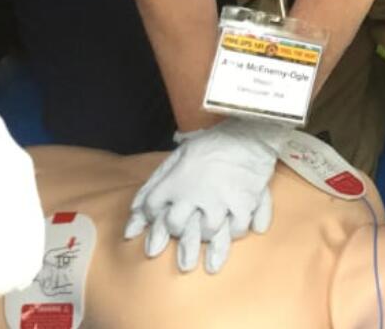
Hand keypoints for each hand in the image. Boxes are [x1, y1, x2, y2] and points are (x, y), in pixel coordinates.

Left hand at [123, 118, 288, 274]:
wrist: (249, 133)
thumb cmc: (212, 143)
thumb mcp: (177, 156)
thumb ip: (155, 183)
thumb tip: (134, 211)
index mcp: (176, 180)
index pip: (152, 209)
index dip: (152, 219)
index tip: (159, 223)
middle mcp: (195, 194)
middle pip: (177, 227)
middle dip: (177, 237)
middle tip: (183, 251)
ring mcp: (221, 200)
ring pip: (207, 232)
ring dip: (206, 239)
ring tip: (208, 247)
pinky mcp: (244, 203)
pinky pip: (238, 229)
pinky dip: (235, 233)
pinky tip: (232, 232)